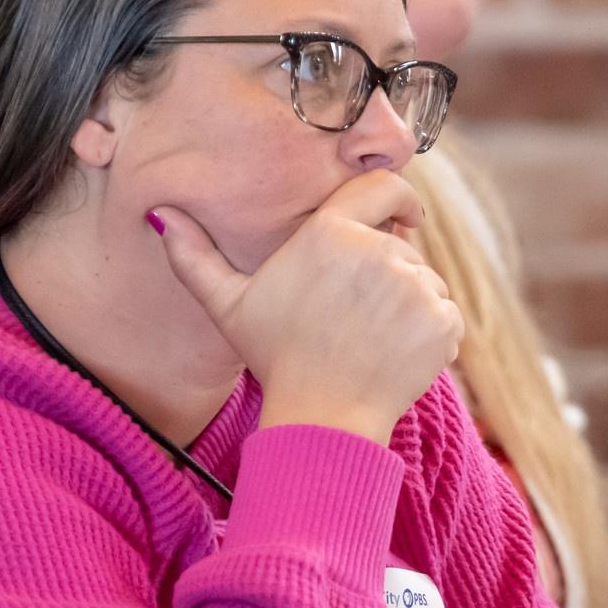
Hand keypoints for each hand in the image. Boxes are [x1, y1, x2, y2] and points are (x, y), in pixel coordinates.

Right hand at [149, 170, 462, 444]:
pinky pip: (447, 315)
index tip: (406, 216)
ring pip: (427, 283)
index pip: (384, 187)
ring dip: (411, 307)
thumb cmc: (276, 359)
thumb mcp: (229, 306)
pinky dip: (432, 337)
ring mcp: (413, 284)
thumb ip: (195, 256)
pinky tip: (396, 359)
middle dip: (391, 275)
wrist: (322, 420)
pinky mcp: (439, 318)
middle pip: (403, 247)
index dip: (399, 199)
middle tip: (359, 319)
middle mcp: (375, 250)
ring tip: (373, 343)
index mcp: (329, 233)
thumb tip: (160, 213)